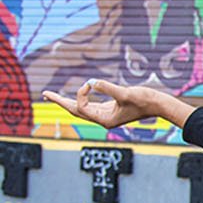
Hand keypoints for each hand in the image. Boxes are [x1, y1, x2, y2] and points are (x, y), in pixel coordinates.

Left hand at [42, 80, 163, 129]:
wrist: (158, 105)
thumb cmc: (144, 100)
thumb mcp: (125, 93)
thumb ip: (108, 88)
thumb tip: (92, 81)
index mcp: (105, 120)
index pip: (82, 108)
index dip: (81, 94)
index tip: (89, 82)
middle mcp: (103, 119)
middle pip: (75, 111)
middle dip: (60, 102)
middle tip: (44, 94)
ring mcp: (106, 114)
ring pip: (82, 108)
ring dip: (68, 101)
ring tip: (53, 96)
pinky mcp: (111, 108)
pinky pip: (91, 104)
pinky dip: (81, 98)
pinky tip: (77, 94)